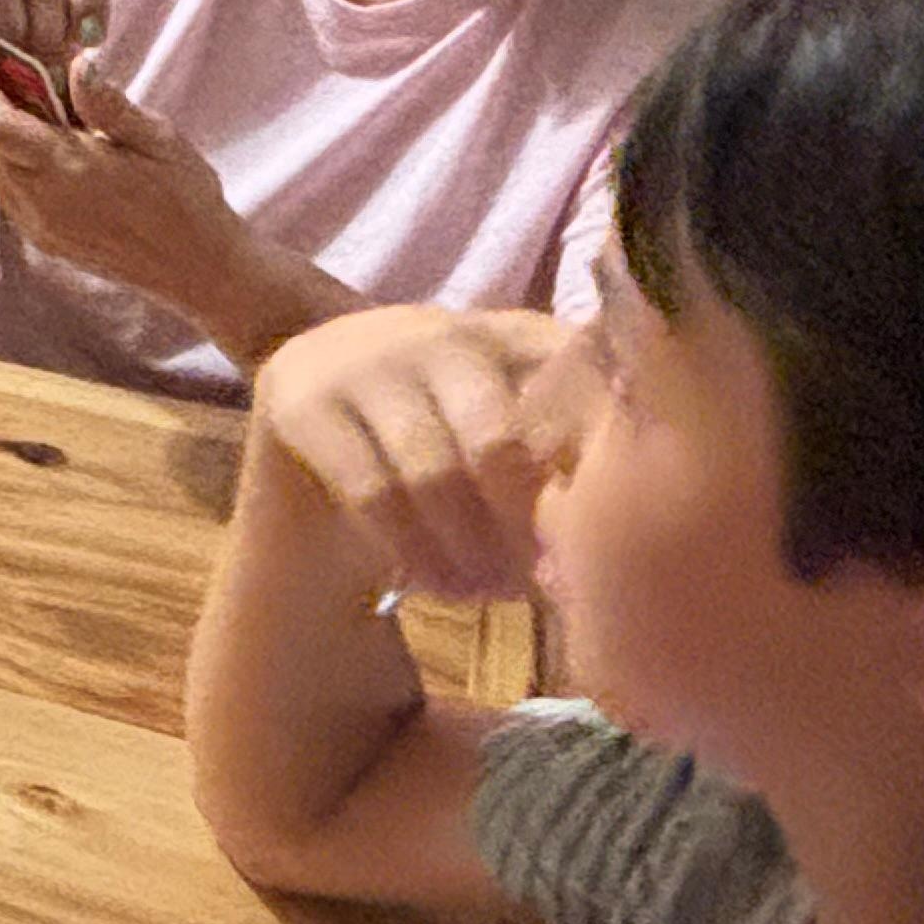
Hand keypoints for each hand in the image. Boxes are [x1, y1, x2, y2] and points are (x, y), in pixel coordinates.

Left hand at [0, 59, 247, 314]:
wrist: (193, 266)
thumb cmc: (184, 197)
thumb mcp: (158, 139)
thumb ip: (109, 103)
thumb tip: (78, 62)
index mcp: (69, 170)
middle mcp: (42, 201)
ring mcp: (38, 225)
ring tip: (8, 102)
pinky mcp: (43, 240)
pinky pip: (3, 193)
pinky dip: (0, 161)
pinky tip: (27, 142)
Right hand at [252, 302, 591, 602]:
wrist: (313, 483)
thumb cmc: (443, 480)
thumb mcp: (515, 457)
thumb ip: (567, 465)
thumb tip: (624, 526)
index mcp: (514, 332)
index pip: (576, 385)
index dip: (593, 468)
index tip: (603, 539)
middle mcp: (441, 330)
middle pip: (500, 439)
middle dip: (520, 527)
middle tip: (532, 583)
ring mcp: (363, 357)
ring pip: (432, 473)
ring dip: (465, 552)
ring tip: (483, 593)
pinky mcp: (299, 401)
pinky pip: (369, 492)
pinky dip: (409, 551)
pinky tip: (431, 584)